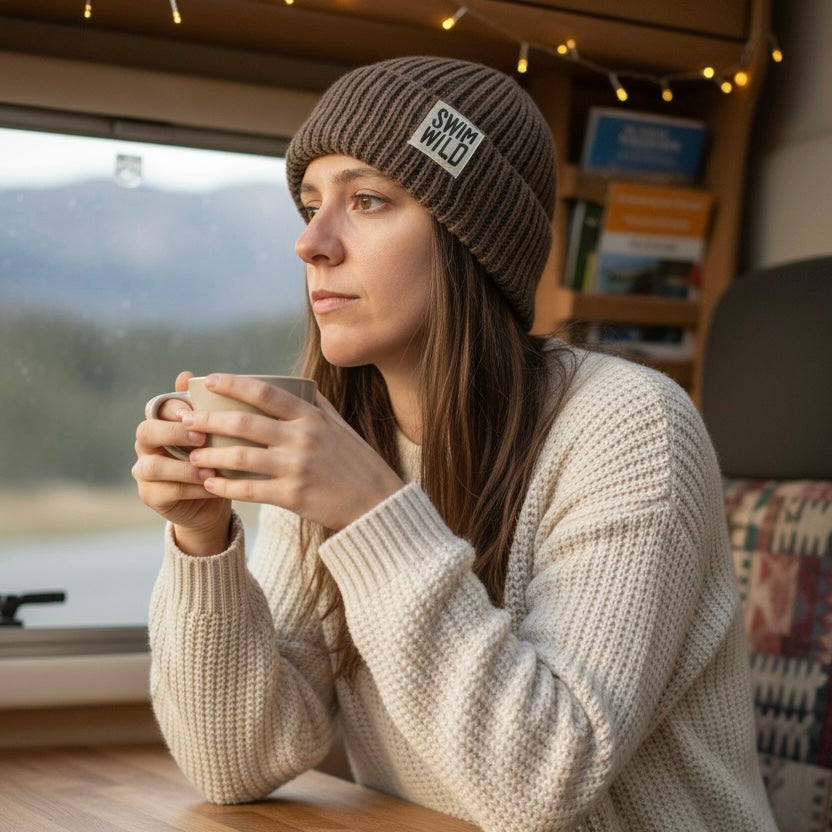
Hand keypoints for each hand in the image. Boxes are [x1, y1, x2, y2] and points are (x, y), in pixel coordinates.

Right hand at [132, 371, 231, 553]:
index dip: (175, 409)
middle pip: (146, 432)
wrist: (214, 496)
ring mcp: (144, 471)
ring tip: (211, 469)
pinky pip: (167, 491)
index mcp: (161, 422)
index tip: (197, 413)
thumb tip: (185, 375)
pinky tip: (213, 486)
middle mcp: (147, 445)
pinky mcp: (150, 495)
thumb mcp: (215, 430)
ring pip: (153, 466)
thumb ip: (203, 406)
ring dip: (184, 468)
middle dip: (172, 433)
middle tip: (201, 439)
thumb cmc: (215, 454)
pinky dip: (193, 489)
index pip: (159, 408)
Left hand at [181, 373, 404, 530]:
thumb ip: (317, 406)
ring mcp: (296, 467)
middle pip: (244, 423)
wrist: (376, 503)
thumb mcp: (340, 427)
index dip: (234, 383)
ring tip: (192, 455)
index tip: (208, 379)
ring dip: (210, 455)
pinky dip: (225, 487)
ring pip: (240, 456)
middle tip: (184, 420)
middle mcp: (302, 438)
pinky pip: (249, 490)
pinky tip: (209, 485)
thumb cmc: (357, 462)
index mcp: (311, 417)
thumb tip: (299, 383)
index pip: (265, 393)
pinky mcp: (292, 496)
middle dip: (208, 419)